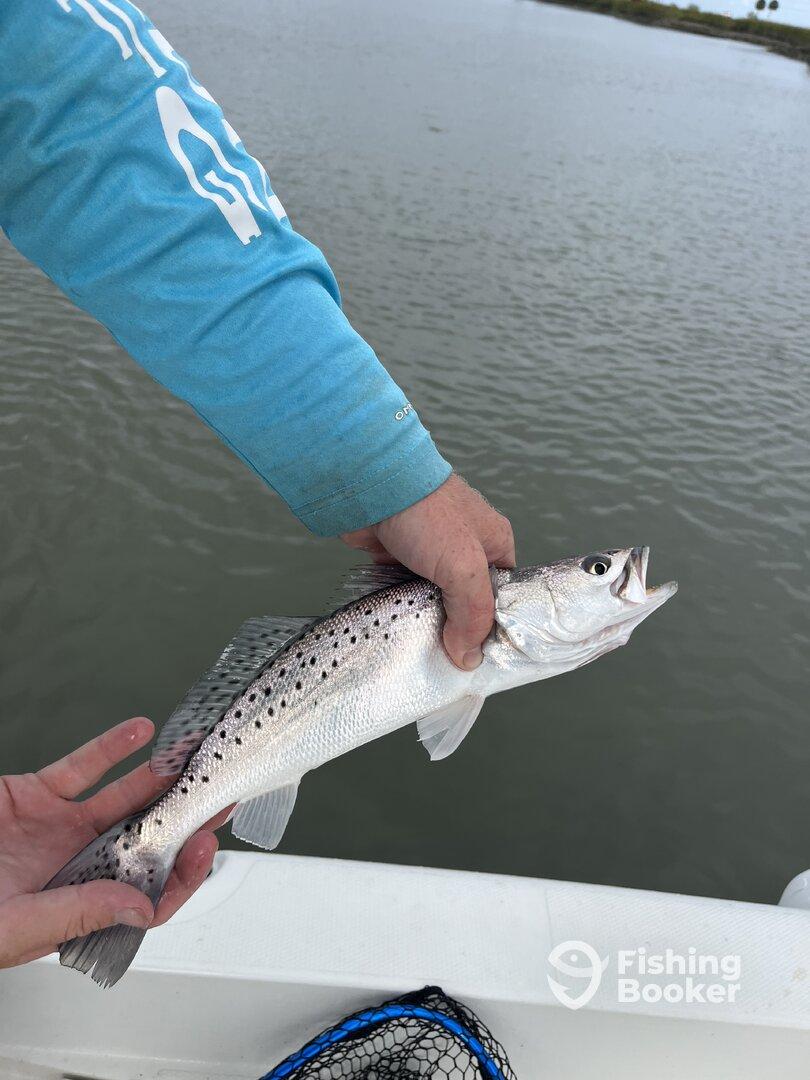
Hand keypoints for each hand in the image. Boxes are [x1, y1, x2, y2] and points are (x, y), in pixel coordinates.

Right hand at [0, 716, 229, 969]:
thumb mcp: (14, 927)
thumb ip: (78, 913)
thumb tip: (141, 908)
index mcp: (79, 907)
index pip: (148, 896)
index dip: (183, 874)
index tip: (207, 844)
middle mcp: (79, 866)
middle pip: (148, 841)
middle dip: (187, 818)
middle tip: (223, 791)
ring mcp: (61, 828)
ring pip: (123, 799)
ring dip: (158, 777)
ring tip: (192, 756)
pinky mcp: (37, 795)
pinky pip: (82, 767)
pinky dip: (111, 748)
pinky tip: (140, 732)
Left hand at [341, 474, 514, 669]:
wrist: (370, 486)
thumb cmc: (426, 514)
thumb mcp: (464, 566)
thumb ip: (472, 614)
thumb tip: (469, 658)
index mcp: (494, 542)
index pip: (503, 593)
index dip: (495, 623)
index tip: (483, 655)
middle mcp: (465, 547)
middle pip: (467, 600)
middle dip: (457, 626)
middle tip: (449, 657)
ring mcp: (430, 553)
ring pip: (433, 599)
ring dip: (425, 618)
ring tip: (422, 647)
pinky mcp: (399, 557)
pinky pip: (405, 592)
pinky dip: (401, 607)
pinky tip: (397, 626)